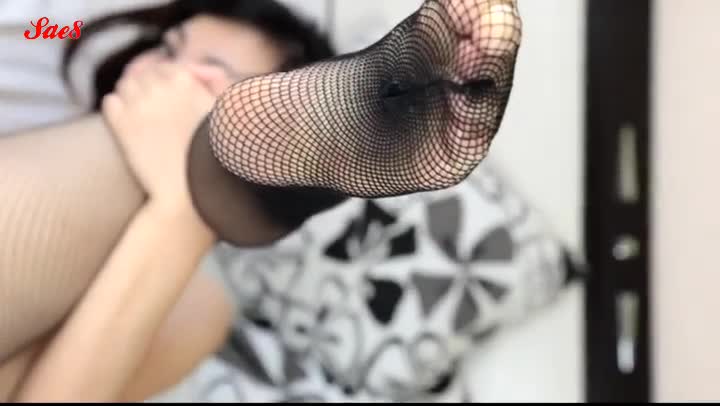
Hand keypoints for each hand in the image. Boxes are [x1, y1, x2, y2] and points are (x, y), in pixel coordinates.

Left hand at [102, 62, 215, 209]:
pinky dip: (118, 106)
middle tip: (156, 102)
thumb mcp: (225, 115)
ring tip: (142, 111)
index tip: (173, 91)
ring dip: (133, 93)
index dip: (171, 78)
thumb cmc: (216, 159)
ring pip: (126, 84)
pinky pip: (110, 101)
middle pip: (145, 73)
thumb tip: (203, 71)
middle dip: (150, 84)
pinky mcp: (121, 126)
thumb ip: (217, 84)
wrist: (189, 194)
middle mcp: (160, 88)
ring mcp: (137, 106)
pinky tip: (128, 120)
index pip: (170, 66)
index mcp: (187, 81)